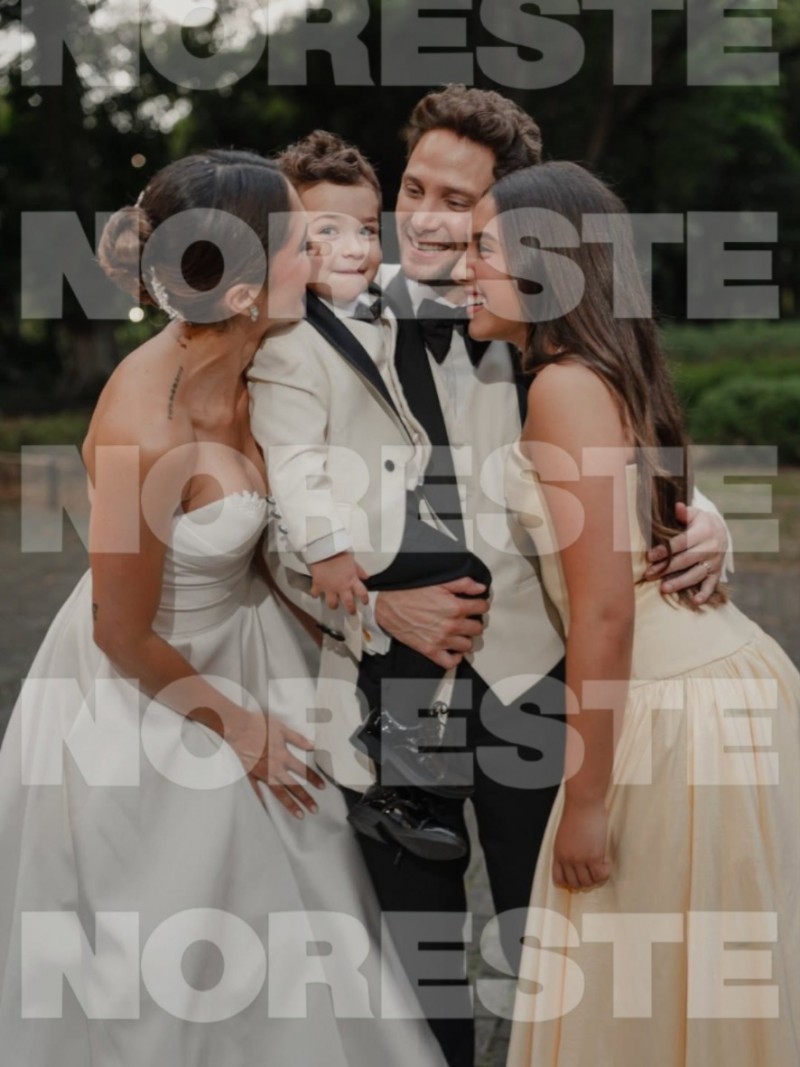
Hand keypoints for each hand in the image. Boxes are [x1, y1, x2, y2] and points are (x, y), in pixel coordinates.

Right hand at [228, 710, 325, 817]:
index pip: (303, 770)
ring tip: (299, 815)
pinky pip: (257, 792)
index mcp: (283, 756)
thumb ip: (298, 738)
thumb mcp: (282, 728)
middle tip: (315, 810)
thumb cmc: (258, 725)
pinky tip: (268, 810)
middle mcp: (274, 768)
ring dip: (290, 804)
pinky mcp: (249, 775)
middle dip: (305, 798)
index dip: (314, 779)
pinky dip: (263, 801)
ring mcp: (262, 774)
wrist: (236, 728)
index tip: (323, 787)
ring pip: (278, 792)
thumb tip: (312, 745)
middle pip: (293, 786)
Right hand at [310, 552, 369, 614]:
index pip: (362, 593)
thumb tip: (366, 578)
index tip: (365, 603)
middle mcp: (342, 587)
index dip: (365, 600)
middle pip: (348, 603)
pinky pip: (315, 594)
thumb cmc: (340, 554)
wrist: (324, 550)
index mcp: (352, 580)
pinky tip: (316, 593)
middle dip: (351, 610)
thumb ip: (359, 571)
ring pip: (332, 604)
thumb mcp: (353, 561)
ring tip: (333, 605)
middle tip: (352, 612)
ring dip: (333, 605)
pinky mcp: (318, 585)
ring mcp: (329, 588)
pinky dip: (315, 594)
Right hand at [374, 577, 489, 669]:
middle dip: (474, 621)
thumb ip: (462, 584)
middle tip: (467, 617)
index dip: (480, 604)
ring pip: (467, 645)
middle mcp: (450, 625)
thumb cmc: (410, 593)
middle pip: (477, 628)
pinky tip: (454, 649)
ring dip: (466, 638)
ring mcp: (441, 640)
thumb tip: (480, 588)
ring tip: (459, 631)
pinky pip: (451, 662)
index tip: (476, 604)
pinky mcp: (431, 651)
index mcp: (454, 607)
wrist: (388, 607)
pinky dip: (456, 657)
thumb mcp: (438, 583)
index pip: (482, 607)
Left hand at [552, 798, 610, 889]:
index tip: (579, 876)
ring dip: (595, 877)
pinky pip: (599, 875)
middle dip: (585, 880)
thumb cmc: (576, 813)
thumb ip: (568, 848)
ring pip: (587, 882)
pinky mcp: (593, 857)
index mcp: (558, 853)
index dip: (570, 881)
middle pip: (575, 883)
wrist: (583, 803)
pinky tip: (606, 863)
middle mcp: (567, 859)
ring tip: (600, 866)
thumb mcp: (565, 835)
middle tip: (593, 871)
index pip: (559, 878)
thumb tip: (578, 858)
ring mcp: (579, 859)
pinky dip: (604, 873)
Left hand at [644, 502, 725, 604]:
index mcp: (704, 531)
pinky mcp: (717, 572)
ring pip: (696, 574)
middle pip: (686, 560)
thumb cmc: (699, 522)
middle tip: (649, 574)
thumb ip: (684, 513)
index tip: (650, 556)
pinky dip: (704, 594)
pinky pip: (711, 585)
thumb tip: (676, 506)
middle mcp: (711, 547)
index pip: (682, 542)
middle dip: (666, 568)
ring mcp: (715, 562)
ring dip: (680, 582)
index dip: (666, 549)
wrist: (720, 530)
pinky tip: (695, 601)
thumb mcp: (693, 514)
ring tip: (663, 588)